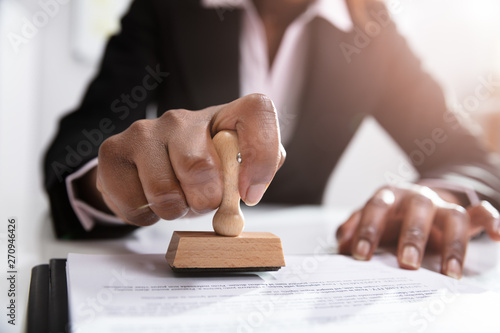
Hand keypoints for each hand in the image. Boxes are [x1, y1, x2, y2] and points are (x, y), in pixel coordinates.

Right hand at [96, 94, 284, 225]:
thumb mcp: (233, 172)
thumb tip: (249, 190)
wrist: (147, 171)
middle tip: (200, 200)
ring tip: (174, 198)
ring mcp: (144, 130)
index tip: (250, 193)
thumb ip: (253, 174)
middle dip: (204, 201)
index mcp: (223, 117)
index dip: (261, 154)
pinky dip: (146, 217)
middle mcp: (183, 117)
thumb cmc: (200, 173)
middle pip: (201, 168)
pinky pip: (135, 206)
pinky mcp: (113, 151)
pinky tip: (148, 199)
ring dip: (174, 210)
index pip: (257, 111)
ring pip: (165, 194)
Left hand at [336, 184, 499, 278]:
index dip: (368, 229)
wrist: (412, 204)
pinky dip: (492, 221)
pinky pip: (482, 212)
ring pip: (453, 215)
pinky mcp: (463, 214)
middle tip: (406, 263)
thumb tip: (342, 244)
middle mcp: (415, 197)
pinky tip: (499, 236)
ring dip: (453, 244)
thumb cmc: (386, 220)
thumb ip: (352, 232)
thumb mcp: (367, 223)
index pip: (376, 207)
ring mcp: (441, 205)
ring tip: (449, 273)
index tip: (361, 256)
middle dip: (412, 236)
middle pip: (417, 209)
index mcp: (388, 197)